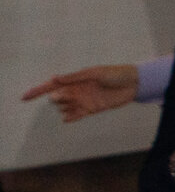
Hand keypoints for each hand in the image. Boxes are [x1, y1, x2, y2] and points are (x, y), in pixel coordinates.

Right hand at [22, 65, 138, 121]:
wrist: (134, 84)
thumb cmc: (115, 74)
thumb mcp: (94, 73)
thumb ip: (75, 77)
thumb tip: (55, 79)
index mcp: (75, 79)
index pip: (52, 85)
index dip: (38, 90)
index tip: (24, 97)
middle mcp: (76, 90)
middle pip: (57, 98)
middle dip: (57, 98)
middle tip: (66, 95)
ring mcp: (83, 100)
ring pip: (64, 107)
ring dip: (64, 106)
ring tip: (74, 101)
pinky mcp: (92, 109)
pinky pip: (76, 115)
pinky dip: (70, 117)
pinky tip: (66, 118)